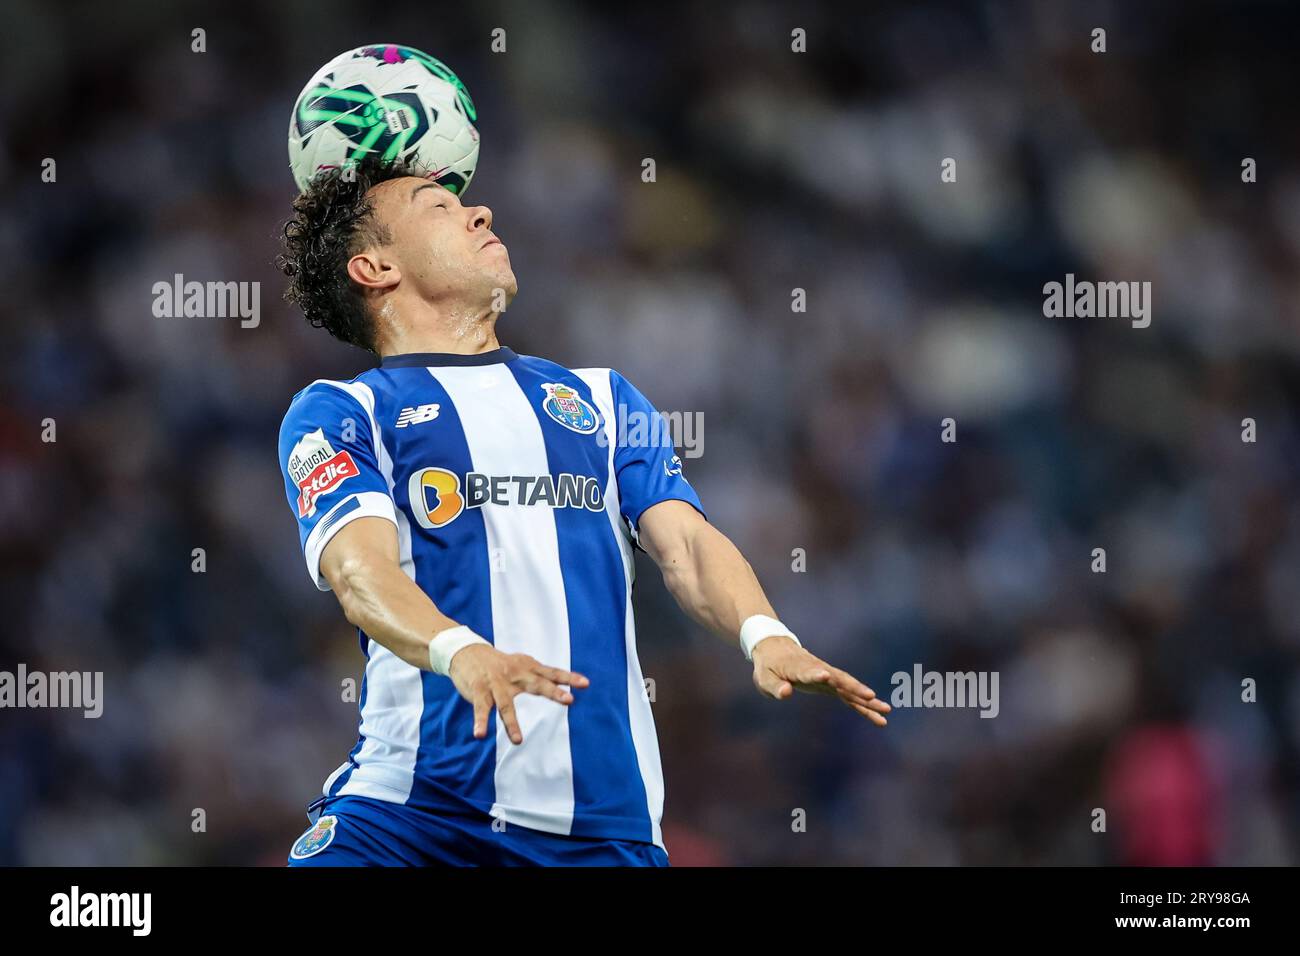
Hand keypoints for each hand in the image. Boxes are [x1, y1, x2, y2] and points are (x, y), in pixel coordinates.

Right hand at [448, 644, 589, 744]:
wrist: (467, 651)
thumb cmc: (499, 663)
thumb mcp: (520, 664)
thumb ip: (538, 675)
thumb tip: (561, 682)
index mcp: (527, 668)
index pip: (551, 672)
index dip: (568, 678)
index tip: (585, 684)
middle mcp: (515, 674)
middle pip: (536, 684)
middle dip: (552, 692)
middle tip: (569, 700)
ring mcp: (496, 684)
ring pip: (505, 705)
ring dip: (511, 723)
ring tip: (518, 741)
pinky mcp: (479, 691)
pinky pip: (481, 709)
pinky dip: (480, 722)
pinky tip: (480, 735)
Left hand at [751, 636, 890, 725]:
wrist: (777, 649)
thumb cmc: (769, 666)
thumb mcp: (764, 678)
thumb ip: (775, 687)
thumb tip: (786, 693)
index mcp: (799, 668)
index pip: (809, 671)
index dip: (816, 674)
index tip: (826, 675)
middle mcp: (818, 670)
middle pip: (839, 679)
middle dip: (855, 688)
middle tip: (871, 696)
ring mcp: (827, 677)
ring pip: (850, 688)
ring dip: (867, 699)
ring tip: (886, 710)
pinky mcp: (831, 685)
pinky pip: (849, 697)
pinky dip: (863, 707)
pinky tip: (879, 718)